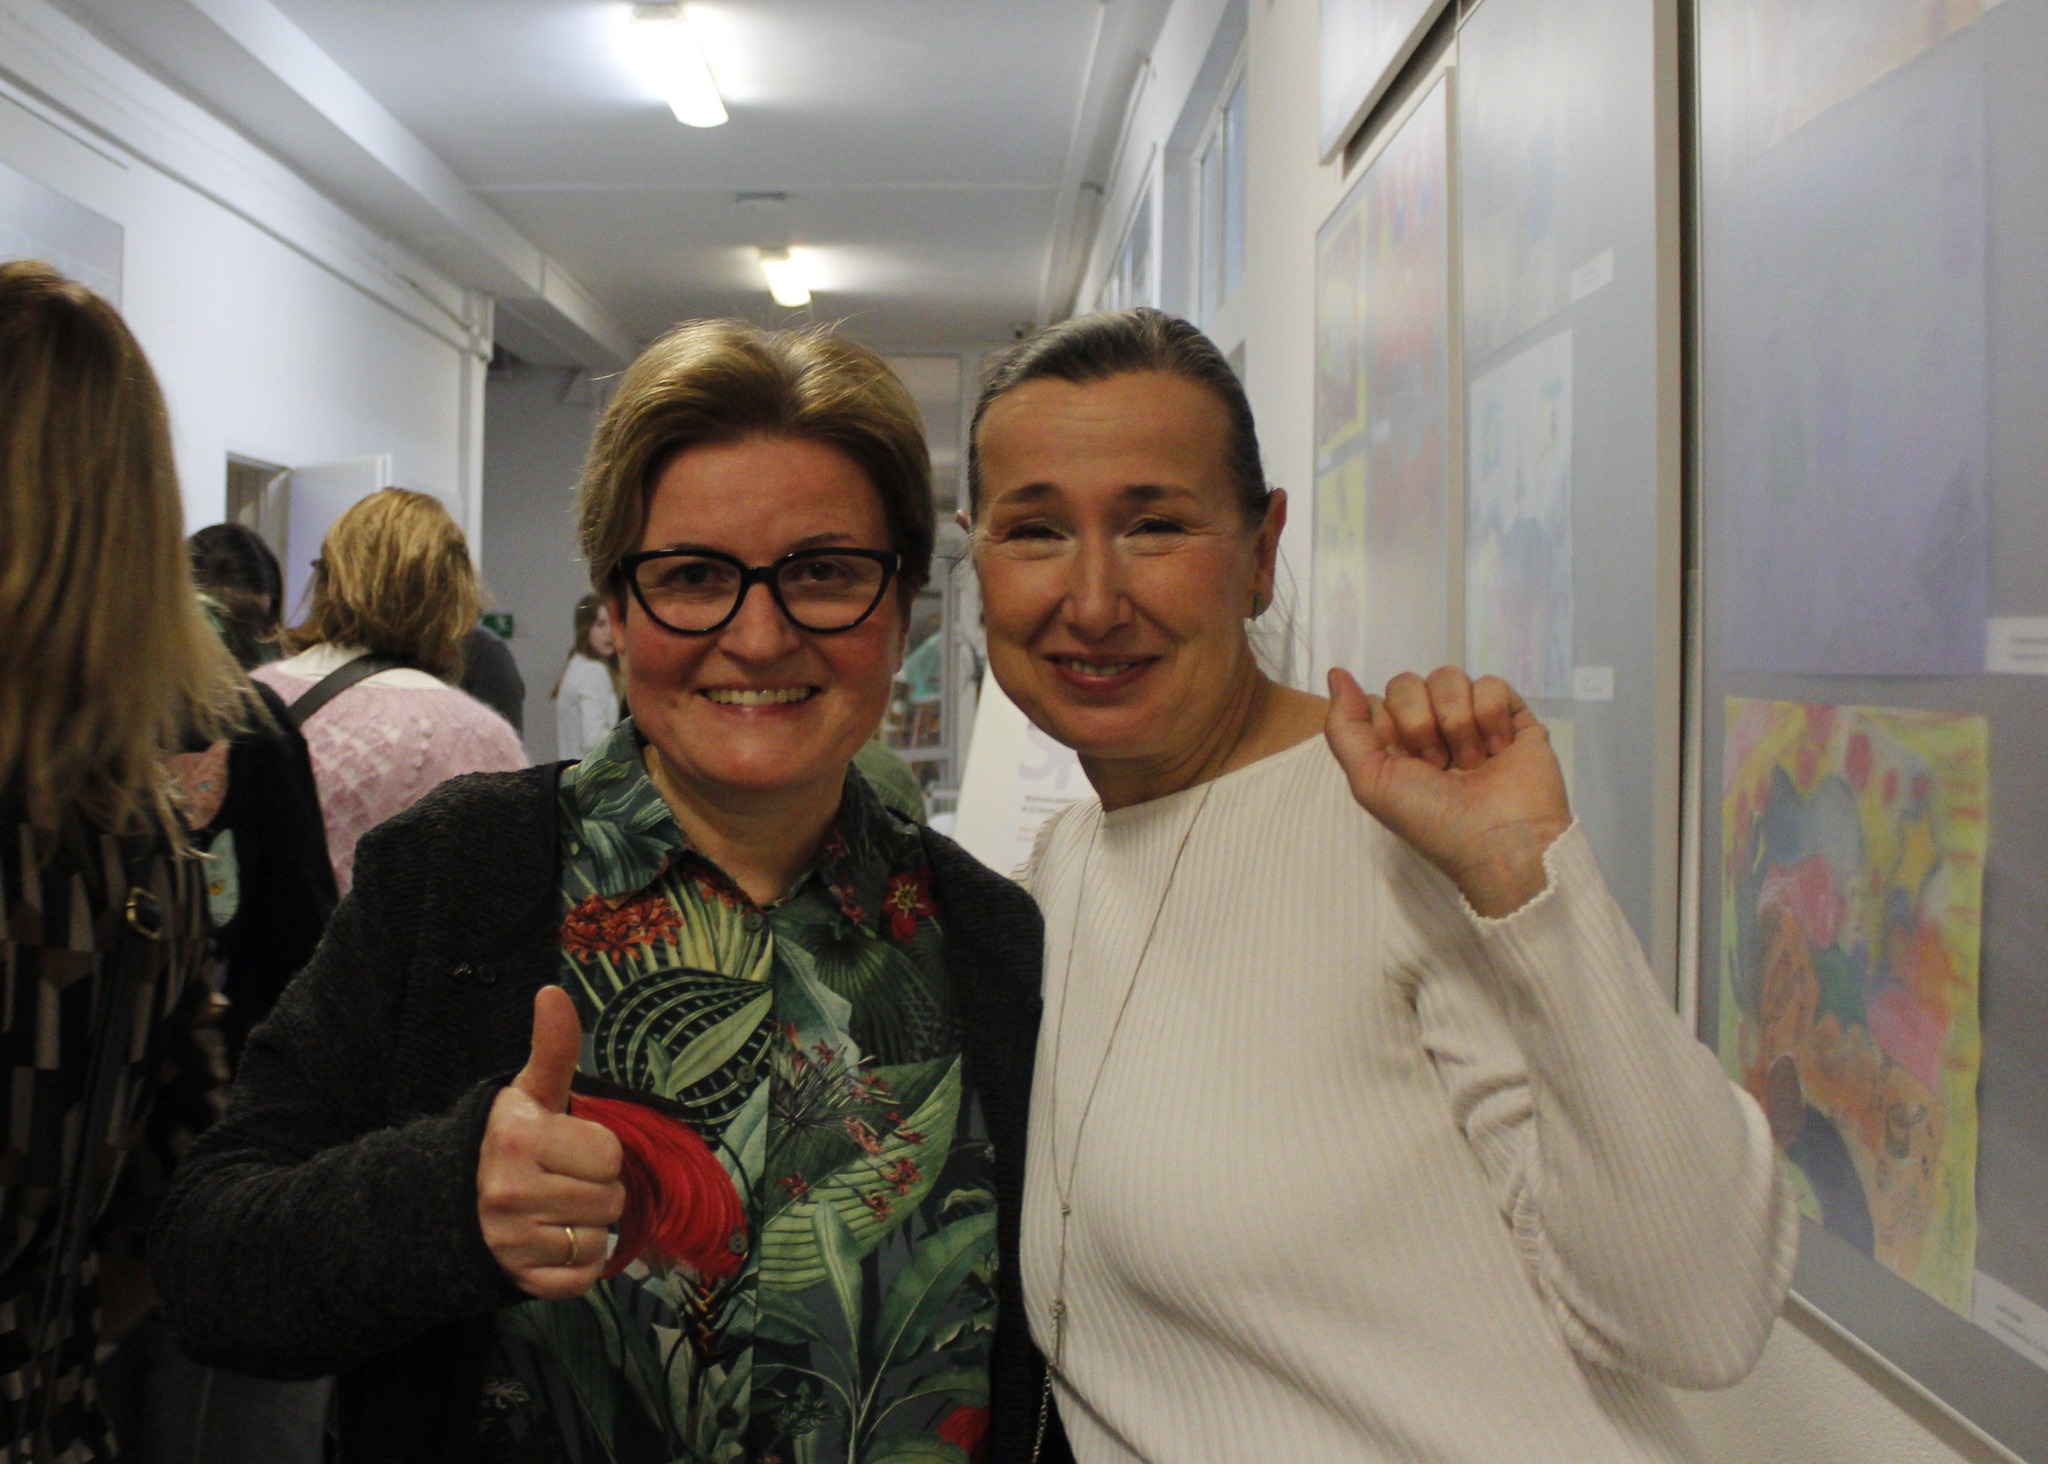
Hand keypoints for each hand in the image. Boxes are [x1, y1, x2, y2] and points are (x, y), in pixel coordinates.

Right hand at [477, 986, 624, 1298]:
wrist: (441, 1205)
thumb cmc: (501, 1141)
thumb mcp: (526, 1094)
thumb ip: (551, 1049)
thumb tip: (552, 992)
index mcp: (518, 1138)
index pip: (608, 1152)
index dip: (594, 1150)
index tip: (565, 1148)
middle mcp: (510, 1191)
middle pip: (611, 1198)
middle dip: (595, 1188)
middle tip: (561, 1180)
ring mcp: (511, 1241)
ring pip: (599, 1238)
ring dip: (588, 1226)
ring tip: (555, 1210)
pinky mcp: (517, 1280)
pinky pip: (582, 1278)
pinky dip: (577, 1266)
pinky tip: (551, 1243)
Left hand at [1324, 666, 1571, 916]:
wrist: (1500, 840)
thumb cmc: (1431, 819)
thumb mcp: (1371, 781)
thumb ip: (1344, 727)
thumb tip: (1335, 673)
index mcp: (1397, 745)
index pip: (1379, 699)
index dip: (1386, 723)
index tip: (1401, 757)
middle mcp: (1433, 728)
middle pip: (1408, 682)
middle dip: (1420, 724)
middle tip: (1438, 764)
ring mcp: (1473, 719)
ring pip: (1448, 677)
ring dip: (1457, 723)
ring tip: (1472, 762)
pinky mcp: (1513, 716)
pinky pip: (1491, 683)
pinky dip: (1492, 717)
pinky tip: (1499, 750)